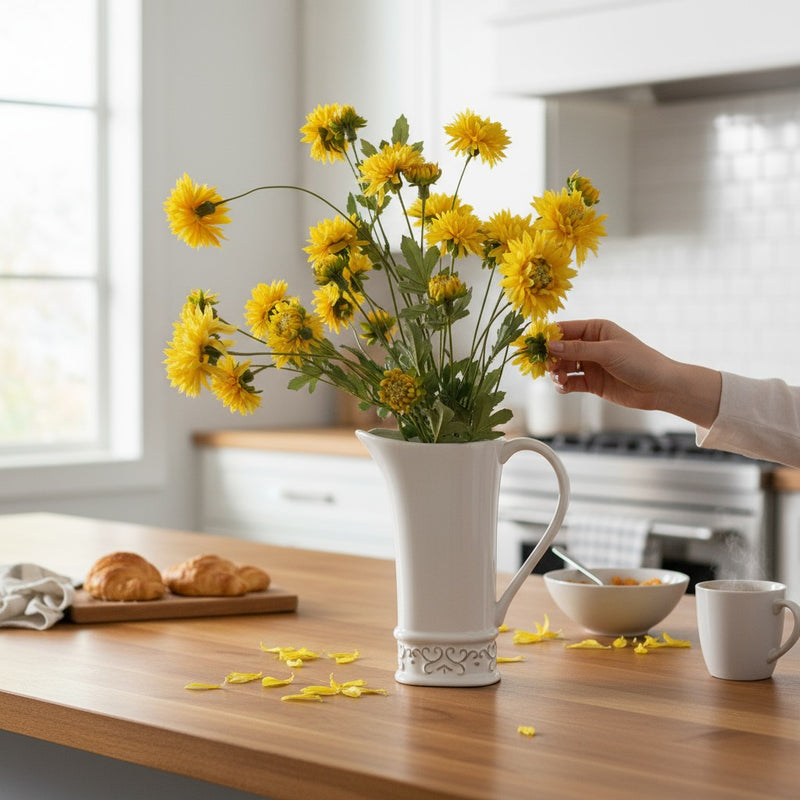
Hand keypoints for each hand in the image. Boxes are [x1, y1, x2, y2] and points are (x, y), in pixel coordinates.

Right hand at [547, 319, 721, 428]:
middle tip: (545, 366)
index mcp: (596, 329)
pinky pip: (570, 382)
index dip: (548, 336)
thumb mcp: (607, 352)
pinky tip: (563, 387)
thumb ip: (577, 350)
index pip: (565, 329)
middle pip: (560, 349)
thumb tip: (550, 346)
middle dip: (550, 357)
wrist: (660, 387)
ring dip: (556, 372)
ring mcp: (591, 364)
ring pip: (563, 366)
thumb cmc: (640, 362)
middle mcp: (591, 345)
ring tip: (558, 378)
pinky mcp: (592, 383)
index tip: (534, 344)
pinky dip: (563, 385)